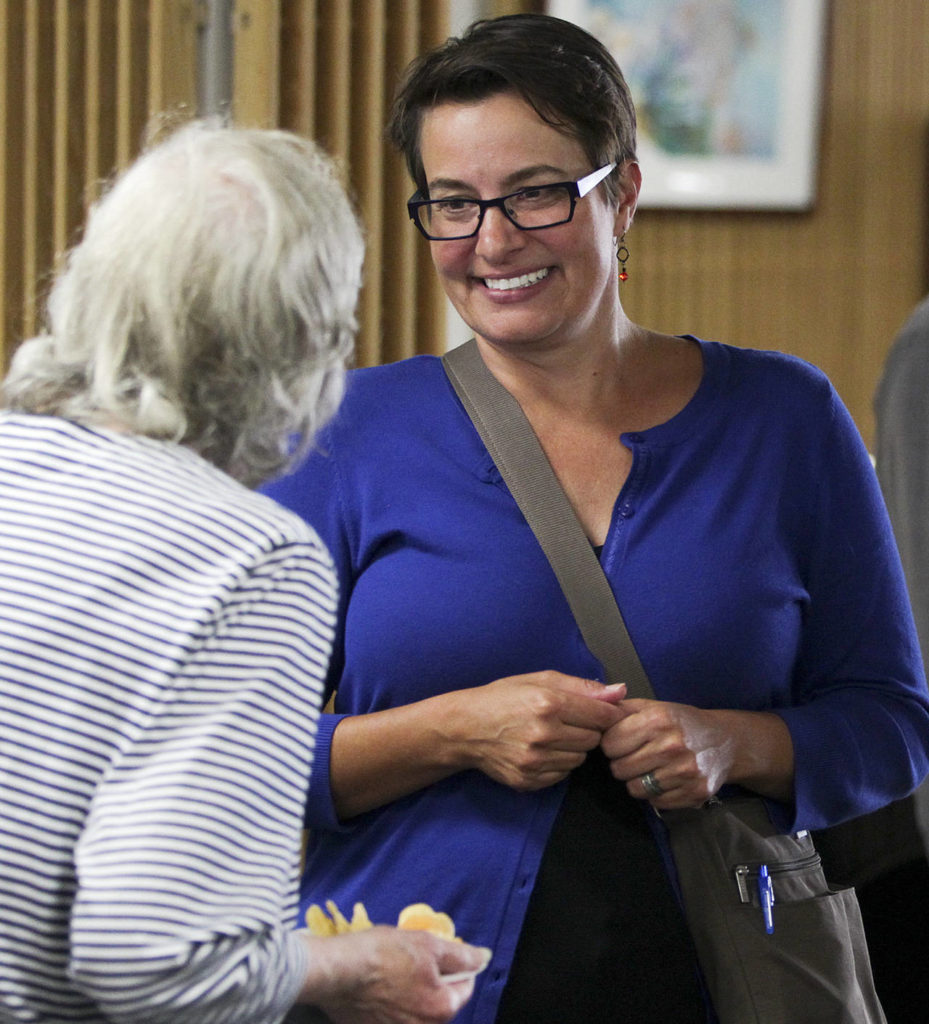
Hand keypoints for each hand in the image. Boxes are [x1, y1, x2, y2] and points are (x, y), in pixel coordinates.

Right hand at [298, 926, 490, 1023]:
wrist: (336, 971)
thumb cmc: (383, 954)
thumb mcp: (427, 944)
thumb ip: (461, 956)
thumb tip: (484, 957)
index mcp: (441, 1009)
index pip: (465, 986)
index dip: (456, 964)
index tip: (440, 951)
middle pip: (440, 1001)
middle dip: (434, 979)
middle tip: (414, 957)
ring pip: (417, 1009)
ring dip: (413, 990)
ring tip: (394, 968)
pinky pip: (395, 1016)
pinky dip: (393, 1002)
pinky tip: (380, 984)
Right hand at [457, 672, 624, 790]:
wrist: (465, 728)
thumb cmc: (502, 698)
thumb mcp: (539, 680)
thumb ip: (582, 686)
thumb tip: (620, 691)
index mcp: (548, 703)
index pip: (602, 715)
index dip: (607, 713)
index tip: (603, 712)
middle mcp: (543, 734)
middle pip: (594, 739)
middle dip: (587, 729)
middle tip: (567, 721)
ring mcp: (535, 761)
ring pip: (580, 759)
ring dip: (573, 748)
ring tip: (552, 735)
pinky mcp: (529, 780)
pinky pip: (563, 775)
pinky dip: (558, 763)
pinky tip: (541, 751)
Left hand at [600, 700, 794, 807]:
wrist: (726, 741)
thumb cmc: (681, 722)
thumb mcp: (654, 706)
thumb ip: (622, 709)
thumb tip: (593, 709)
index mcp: (658, 719)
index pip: (609, 744)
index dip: (610, 745)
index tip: (621, 743)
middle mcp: (672, 745)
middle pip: (619, 769)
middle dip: (622, 764)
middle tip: (635, 757)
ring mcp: (685, 772)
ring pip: (635, 789)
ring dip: (637, 781)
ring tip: (649, 768)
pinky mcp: (694, 793)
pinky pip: (655, 802)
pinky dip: (655, 793)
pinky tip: (665, 779)